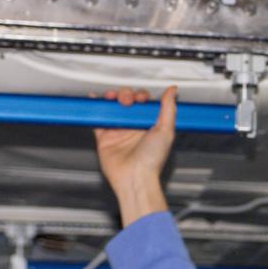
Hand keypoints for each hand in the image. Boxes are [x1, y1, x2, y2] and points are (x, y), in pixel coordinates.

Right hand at [94, 86, 175, 225]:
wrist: (134, 177)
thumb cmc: (152, 160)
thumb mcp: (166, 131)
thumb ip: (168, 109)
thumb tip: (172, 91)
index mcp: (150, 125)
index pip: (144, 104)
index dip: (141, 96)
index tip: (140, 98)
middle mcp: (135, 128)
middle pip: (127, 103)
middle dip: (125, 95)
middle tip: (125, 100)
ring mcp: (119, 132)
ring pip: (113, 108)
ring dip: (111, 99)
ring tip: (111, 97)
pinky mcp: (104, 138)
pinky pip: (98, 120)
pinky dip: (96, 109)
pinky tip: (95, 99)